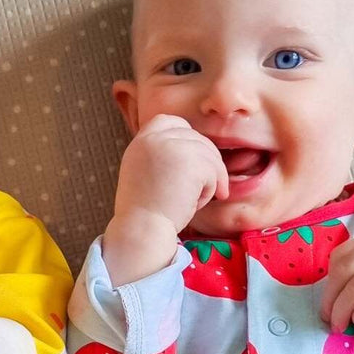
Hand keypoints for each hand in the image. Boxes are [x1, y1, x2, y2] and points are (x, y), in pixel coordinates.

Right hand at [115, 114, 228, 234]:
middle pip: (195, 137)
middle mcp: (154, 138)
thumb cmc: (144, 215)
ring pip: (208, 155)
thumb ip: (159, 157)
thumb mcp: (143, 175)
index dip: (186, 138)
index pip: (170, 122)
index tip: (192, 163)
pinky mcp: (189, 160)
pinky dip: (209, 191)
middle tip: (208, 189)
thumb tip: (192, 152)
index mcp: (140, 142)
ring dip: (208, 181)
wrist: (141, 231)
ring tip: (194, 202)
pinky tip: (194, 206)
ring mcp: (171, 146)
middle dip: (206, 163)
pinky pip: (213, 172)